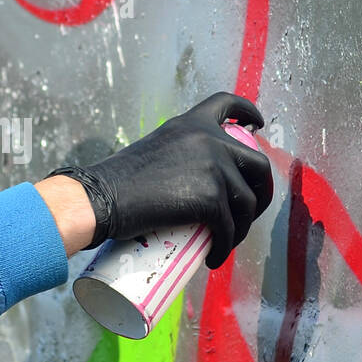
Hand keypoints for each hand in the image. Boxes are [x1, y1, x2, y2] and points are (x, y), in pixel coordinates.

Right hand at [42, 92, 273, 265]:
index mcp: (192, 124)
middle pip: (257, 163)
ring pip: (247, 203)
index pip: (228, 104)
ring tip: (225, 241)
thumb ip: (178, 154)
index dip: (249, 112)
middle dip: (261, 190)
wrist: (101, 197)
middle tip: (248, 211)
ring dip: (242, 226)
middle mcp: (208, 139)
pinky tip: (214, 256)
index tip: (257, 125)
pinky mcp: (210, 198)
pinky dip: (224, 247)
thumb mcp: (154, 150)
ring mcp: (212, 168)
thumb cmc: (116, 181)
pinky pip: (229, 228)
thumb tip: (192, 180)